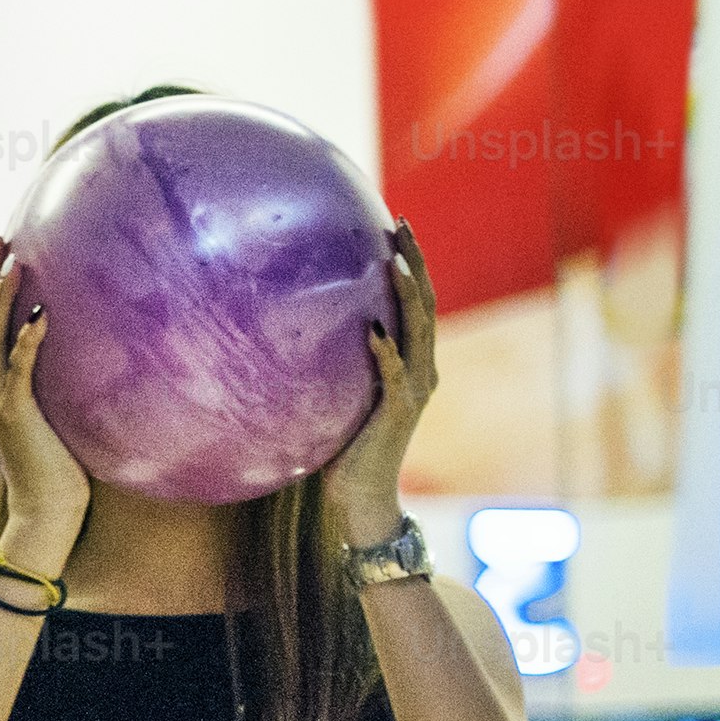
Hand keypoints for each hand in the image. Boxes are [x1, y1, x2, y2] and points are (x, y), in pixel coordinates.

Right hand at [0, 237, 92, 565]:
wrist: (45, 511)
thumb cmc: (57, 469)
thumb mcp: (53, 416)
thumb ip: (50, 385)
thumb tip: (74, 352)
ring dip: (0, 297)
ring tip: (14, 263)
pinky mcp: (13, 414)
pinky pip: (18, 369)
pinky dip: (27, 340)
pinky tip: (41, 313)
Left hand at [322, 225, 436, 552]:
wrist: (360, 496)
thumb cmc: (343, 446)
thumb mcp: (339, 393)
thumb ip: (335, 362)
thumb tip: (293, 328)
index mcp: (413, 361)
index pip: (417, 301)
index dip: (411, 263)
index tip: (394, 226)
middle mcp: (422, 369)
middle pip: (426, 304)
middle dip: (416, 262)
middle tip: (401, 224)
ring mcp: (414, 389)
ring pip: (418, 332)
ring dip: (408, 296)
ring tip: (395, 263)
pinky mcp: (399, 413)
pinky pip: (395, 377)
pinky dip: (386, 353)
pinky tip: (372, 332)